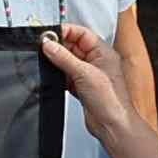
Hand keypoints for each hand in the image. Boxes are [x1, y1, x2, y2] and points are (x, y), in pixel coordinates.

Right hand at [33, 21, 157, 157]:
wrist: (113, 125)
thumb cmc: (111, 100)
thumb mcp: (84, 73)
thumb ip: (64, 57)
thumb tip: (48, 44)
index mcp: (103, 52)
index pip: (81, 33)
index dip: (65, 32)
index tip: (48, 35)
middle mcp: (97, 62)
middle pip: (73, 46)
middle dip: (58, 47)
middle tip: (43, 48)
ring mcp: (89, 74)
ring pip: (68, 61)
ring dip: (57, 61)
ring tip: (46, 62)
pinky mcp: (82, 87)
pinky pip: (66, 75)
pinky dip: (58, 75)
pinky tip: (52, 76)